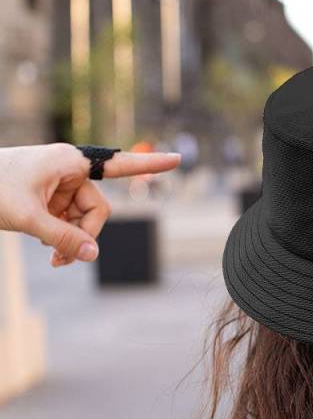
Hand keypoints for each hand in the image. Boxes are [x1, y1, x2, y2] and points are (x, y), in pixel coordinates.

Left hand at [0, 143, 180, 266]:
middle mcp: (70, 169)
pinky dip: (62, 238)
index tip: (178, 160)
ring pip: (83, 219)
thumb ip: (64, 239)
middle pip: (97, 209)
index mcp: (71, 162)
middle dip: (83, 235)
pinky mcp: (51, 196)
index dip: (151, 165)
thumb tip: (94, 256)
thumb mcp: (28, 218)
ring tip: (51, 257)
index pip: (121, 166)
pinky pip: (70, 221)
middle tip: (61, 259)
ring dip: (70, 241)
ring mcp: (61, 183)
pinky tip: (49, 250)